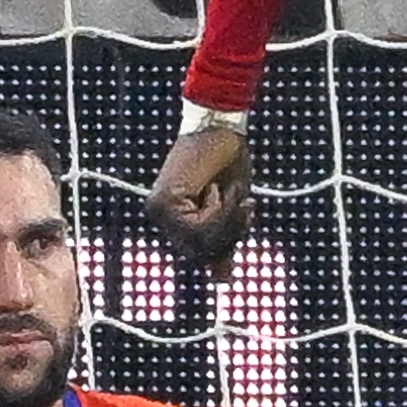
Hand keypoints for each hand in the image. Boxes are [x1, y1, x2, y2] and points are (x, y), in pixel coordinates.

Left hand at [147, 123, 254, 274]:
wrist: (221, 125)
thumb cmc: (227, 159)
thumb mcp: (230, 207)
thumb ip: (222, 241)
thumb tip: (221, 281)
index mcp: (173, 218)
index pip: (202, 252)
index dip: (230, 239)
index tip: (247, 210)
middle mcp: (159, 216)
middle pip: (201, 253)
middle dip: (230, 232)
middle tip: (244, 203)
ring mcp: (158, 211)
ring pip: (201, 244)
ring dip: (226, 221)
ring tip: (232, 192)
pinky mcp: (164, 204)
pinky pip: (199, 229)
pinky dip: (218, 212)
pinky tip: (216, 188)